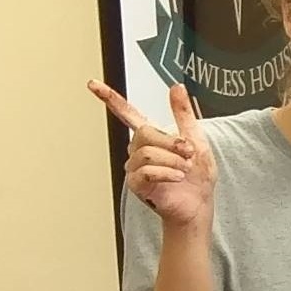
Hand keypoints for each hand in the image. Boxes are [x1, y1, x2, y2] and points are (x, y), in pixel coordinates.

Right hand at [91, 80, 216, 236]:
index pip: (127, 113)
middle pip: (144, 133)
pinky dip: (166, 173)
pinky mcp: (136, 185)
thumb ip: (183, 113)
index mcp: (151, 137)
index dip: (110, 98)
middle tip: (188, 152)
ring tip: (185, 169)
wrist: (197, 205)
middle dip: (170, 142)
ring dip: (172, 160)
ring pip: (147, 153)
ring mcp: (135, 168)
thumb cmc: (197, 177)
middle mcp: (139, 150)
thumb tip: (177, 87)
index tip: (93, 84)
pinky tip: (177, 177)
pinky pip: (146, 172)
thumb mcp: (196, 139)